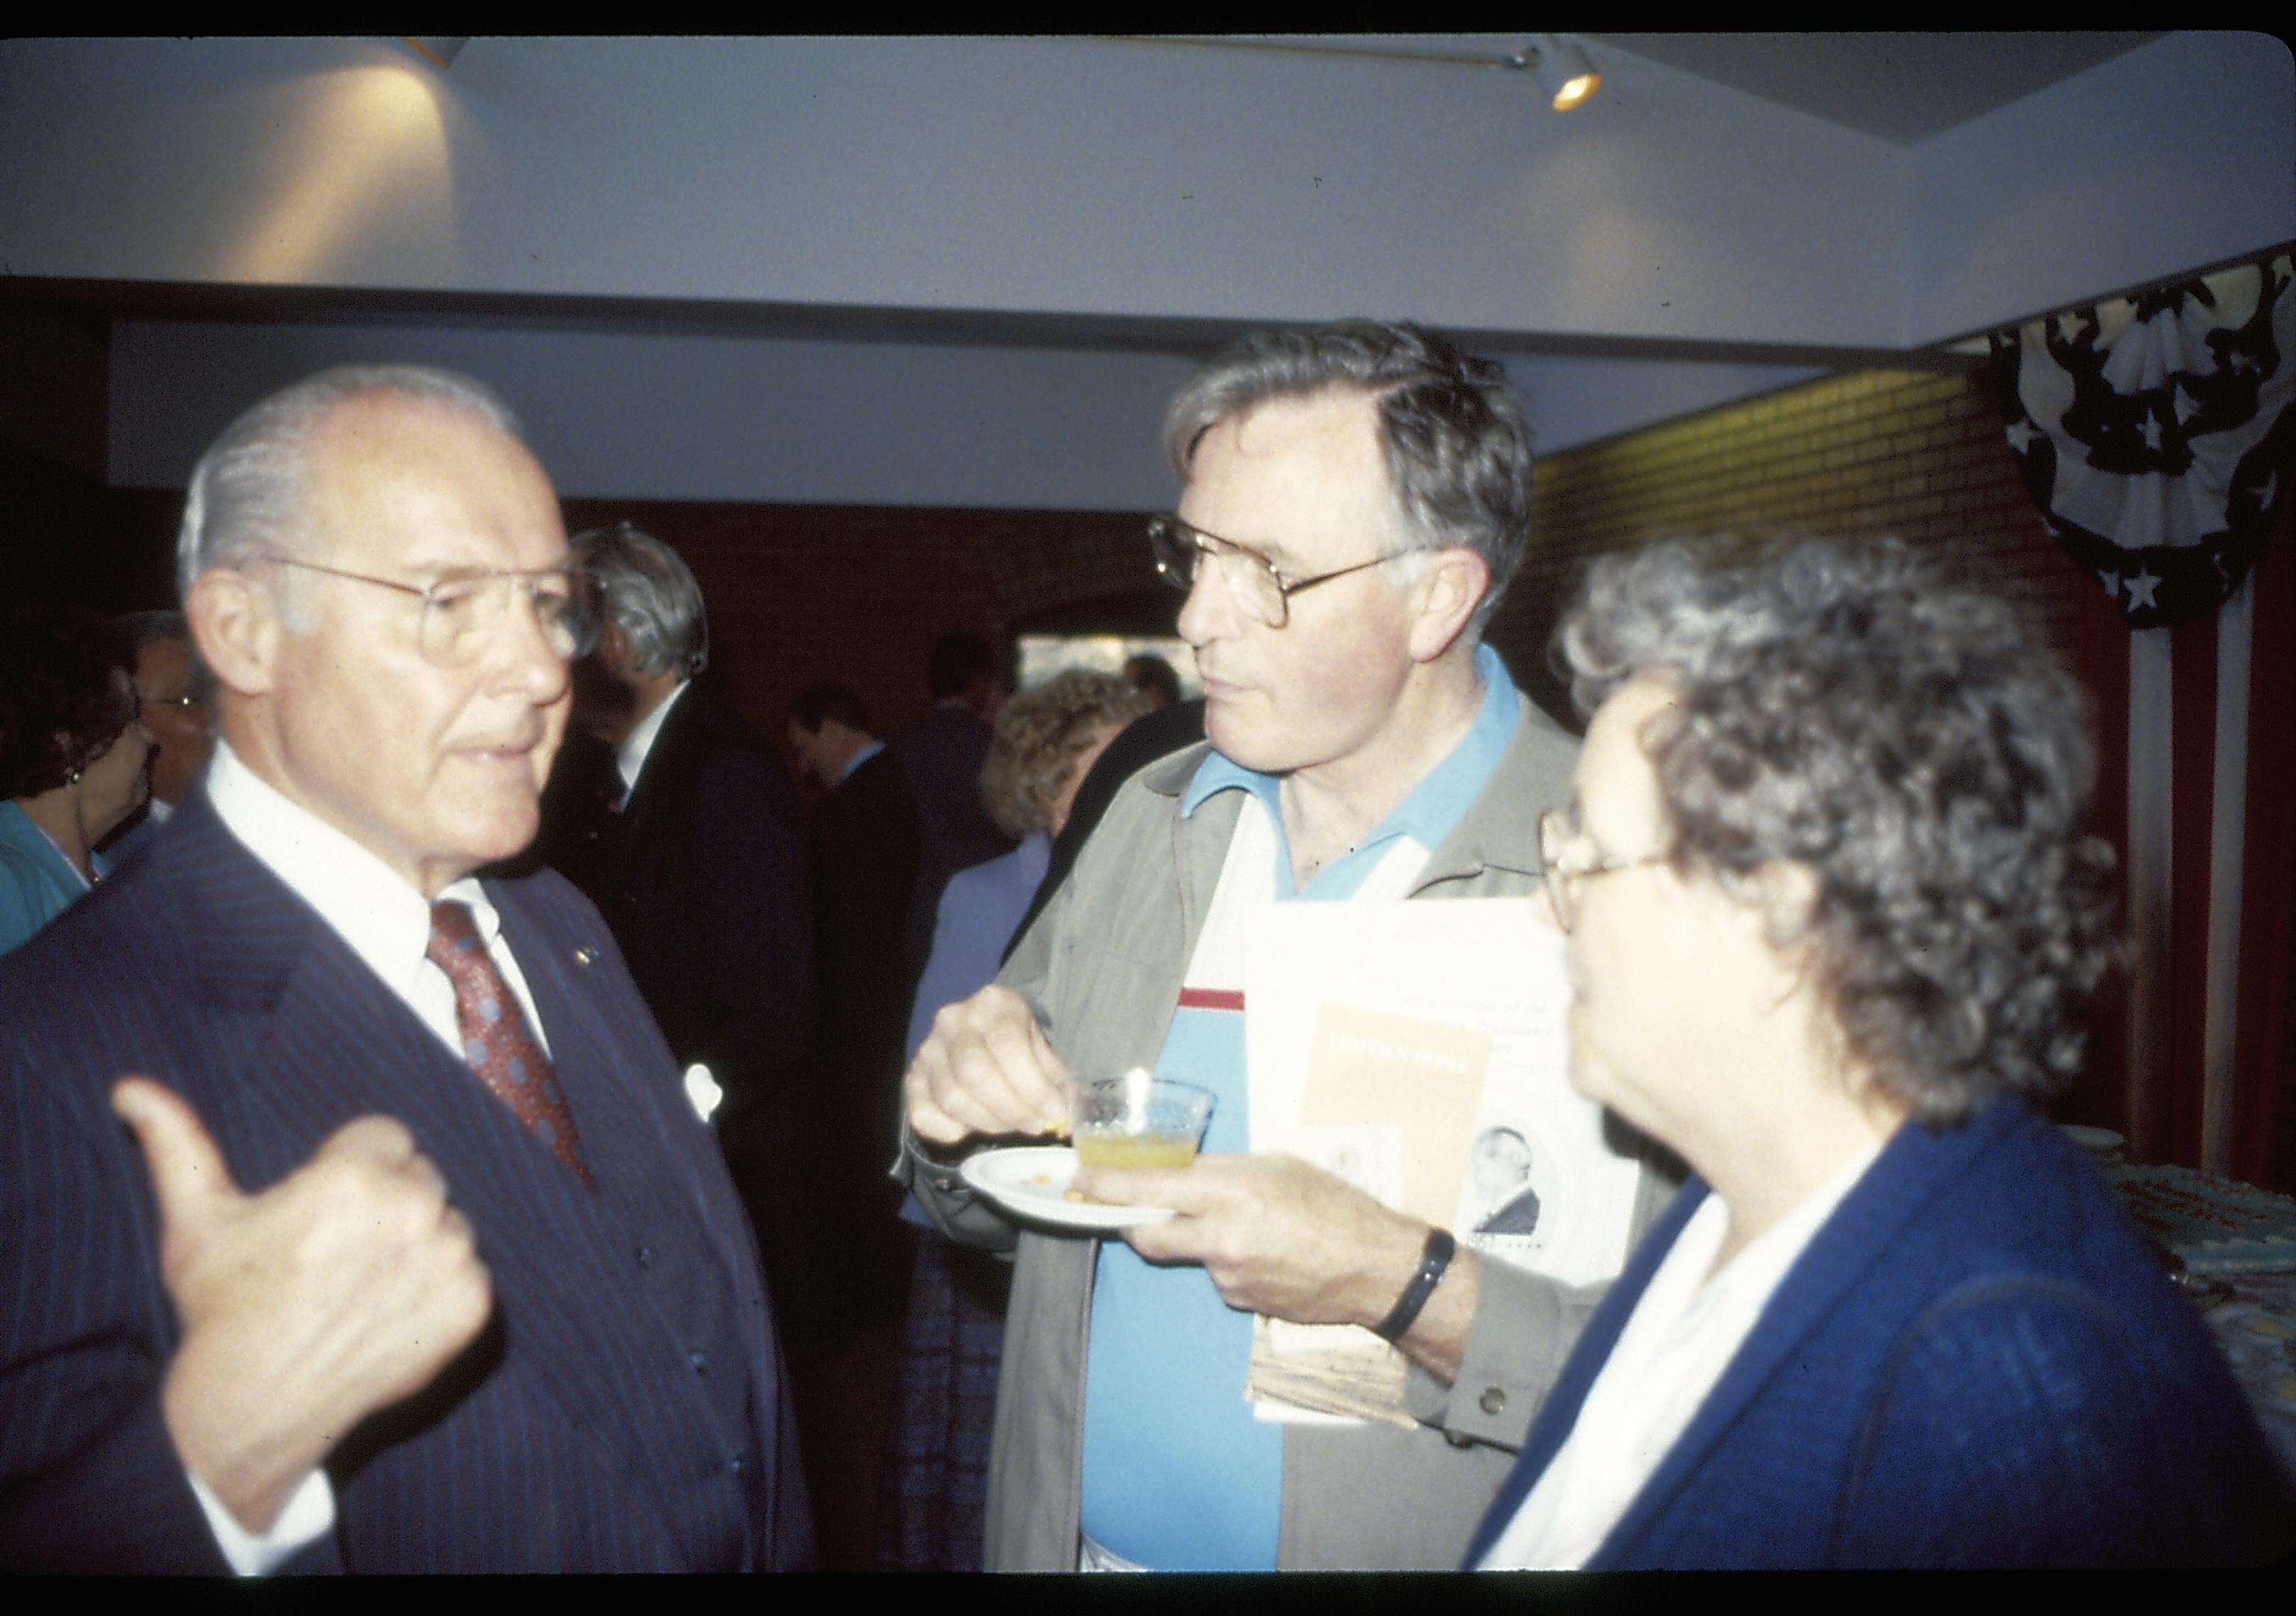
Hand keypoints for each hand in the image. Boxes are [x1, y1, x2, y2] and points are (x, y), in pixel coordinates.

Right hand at [112, 1076, 492, 1533]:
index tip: (320, 1214)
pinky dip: (441, 1291)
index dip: (350, 1171)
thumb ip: (178, 1143)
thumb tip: (130, 1088)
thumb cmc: (222, 1308)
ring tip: (359, 1286)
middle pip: (419, 1176)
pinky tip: (389, 1315)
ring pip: (448, 1223)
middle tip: (337, 1253)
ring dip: (418, 1244)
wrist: (251, 1407)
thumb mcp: (196, 1221)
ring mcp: (449, 1259)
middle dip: (386, 1203)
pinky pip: (471, 1273)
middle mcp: (413, 1209)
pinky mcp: (471, 1305)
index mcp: (355, 1175)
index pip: (384, 1137)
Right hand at [903, 984, 1070, 1146]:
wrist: (982, 1034)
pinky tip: (975, 1128)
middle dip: (1011, 1109)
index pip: (1009, 1046)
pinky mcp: (912, 1079)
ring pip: (953, 1098)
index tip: (1055, 1112)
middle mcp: (953, 1021)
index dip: (1034, 1087)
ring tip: (1013, 1125)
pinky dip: (952, 1131)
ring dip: (989, 1123)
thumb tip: (1065, 1115)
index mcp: (993, 1003)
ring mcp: (927, 1049)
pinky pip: (924, 1116)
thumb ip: (1055, 1078)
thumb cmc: (1018, 1043)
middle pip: (975, 1072)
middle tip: (1035, 1125)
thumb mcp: (1041, 1047)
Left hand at [1077, 1152, 1454, 1337]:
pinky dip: (1231, 1262)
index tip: (1082, 1179)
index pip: (1148, 1190)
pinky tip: (1269, 1253)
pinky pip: (1221, 1276)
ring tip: (1256, 1228)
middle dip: (1134, 1224)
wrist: (1374, 1267)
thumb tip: (1180, 1174)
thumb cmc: (1334, 1205)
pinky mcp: (1242, 1302)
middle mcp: (1222, 1239)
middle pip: (1149, 1238)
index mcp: (1230, 1194)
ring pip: (1192, 1255)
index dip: (1107, 1186)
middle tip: (1132, 1210)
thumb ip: (1222, 1171)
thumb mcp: (1277, 1166)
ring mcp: (1229, 1277)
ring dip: (1204, 1240)